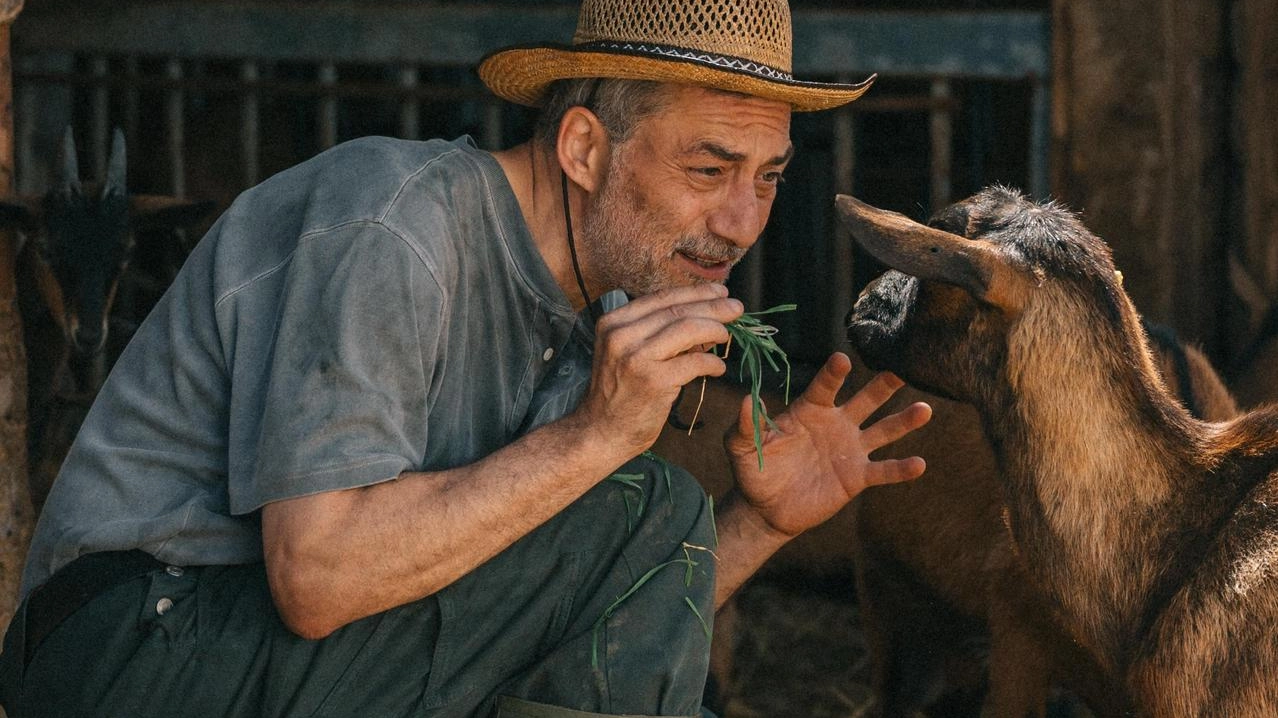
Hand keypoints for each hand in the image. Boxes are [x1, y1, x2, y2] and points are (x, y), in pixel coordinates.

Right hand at [575, 284, 744, 457]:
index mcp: (613, 323)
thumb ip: (658, 333)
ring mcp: (636, 358)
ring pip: (687, 330)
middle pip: (677, 311)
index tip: (720, 291)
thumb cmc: (619, 393)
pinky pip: (694, 363)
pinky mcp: (654, 381)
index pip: (661, 298)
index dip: (695, 292)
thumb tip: (705, 317)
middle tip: (737, 307)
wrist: (600, 432)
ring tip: (728, 336)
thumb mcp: (628, 353)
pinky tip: (719, 368)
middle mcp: (621, 336)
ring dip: (715, 329)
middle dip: (713, 306)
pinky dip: (712, 363)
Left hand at [725, 352, 931, 537]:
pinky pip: (883, 470)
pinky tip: (920, 464)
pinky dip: (901, 469)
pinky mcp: (857, 477)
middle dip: (883, 386)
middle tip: (900, 368)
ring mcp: (850, 449)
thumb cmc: (754, 470)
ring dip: (904, 421)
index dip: (833, 374)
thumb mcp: (741, 447)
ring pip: (883, 430)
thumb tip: (745, 400)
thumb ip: (744, 425)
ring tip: (925, 409)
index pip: (825, 387)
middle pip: (865, 400)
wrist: (766, 508)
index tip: (842, 359)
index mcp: (810, 411)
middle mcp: (836, 424)